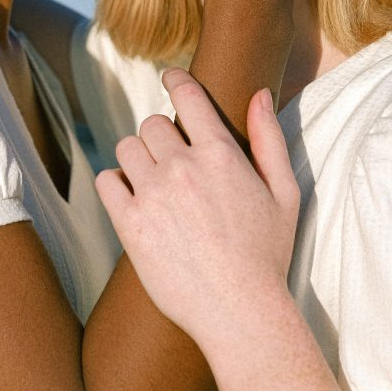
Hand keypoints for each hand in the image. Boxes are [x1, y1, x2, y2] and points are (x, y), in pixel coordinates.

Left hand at [96, 68, 298, 353]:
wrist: (240, 313)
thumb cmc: (267, 255)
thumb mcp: (284, 194)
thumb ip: (270, 139)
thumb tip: (259, 94)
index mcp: (221, 155)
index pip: (188, 96)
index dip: (176, 80)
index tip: (170, 77)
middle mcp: (183, 168)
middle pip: (152, 124)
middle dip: (161, 137)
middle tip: (173, 161)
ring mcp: (154, 195)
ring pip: (127, 148)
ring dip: (138, 158)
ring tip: (154, 183)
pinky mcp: (130, 224)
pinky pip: (106, 181)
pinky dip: (115, 185)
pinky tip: (134, 200)